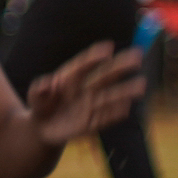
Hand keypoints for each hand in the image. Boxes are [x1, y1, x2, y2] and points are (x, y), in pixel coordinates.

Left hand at [26, 42, 146, 144]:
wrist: (42, 128)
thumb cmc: (40, 105)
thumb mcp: (35, 97)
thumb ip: (39, 90)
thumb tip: (47, 83)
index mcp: (70, 78)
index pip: (82, 66)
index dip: (94, 57)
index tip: (108, 48)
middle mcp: (84, 90)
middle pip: (104, 76)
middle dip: (120, 66)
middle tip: (137, 56)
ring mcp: (89, 106)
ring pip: (109, 97)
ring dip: (125, 91)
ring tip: (142, 84)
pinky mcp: (91, 123)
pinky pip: (105, 118)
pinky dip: (115, 113)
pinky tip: (126, 107)